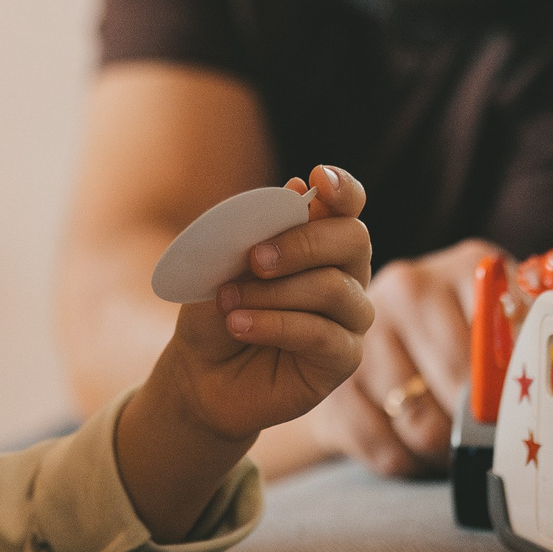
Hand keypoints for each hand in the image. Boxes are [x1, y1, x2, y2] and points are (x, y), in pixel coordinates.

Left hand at [154, 166, 373, 441]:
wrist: (200, 371)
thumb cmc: (218, 307)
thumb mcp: (225, 261)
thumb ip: (259, 227)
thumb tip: (297, 187)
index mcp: (322, 240)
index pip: (348, 205)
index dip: (342, 189)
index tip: (318, 180)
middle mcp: (346, 274)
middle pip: (352, 240)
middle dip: (302, 243)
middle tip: (254, 258)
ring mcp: (350, 318)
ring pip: (333, 288)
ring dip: (274, 292)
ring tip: (228, 301)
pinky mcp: (343, 359)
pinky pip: (322, 334)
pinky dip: (276, 324)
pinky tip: (240, 326)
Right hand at [306, 237, 498, 477]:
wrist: (358, 347)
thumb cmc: (447, 340)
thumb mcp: (497, 326)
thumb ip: (526, 340)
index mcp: (466, 269)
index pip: (505, 341)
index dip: (512, 387)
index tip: (517, 412)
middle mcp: (409, 287)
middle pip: (461, 385)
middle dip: (476, 425)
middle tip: (481, 435)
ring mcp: (365, 332)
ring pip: (423, 425)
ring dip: (440, 451)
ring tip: (445, 442)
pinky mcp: (335, 384)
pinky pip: (385, 449)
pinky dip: (405, 462)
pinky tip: (409, 447)